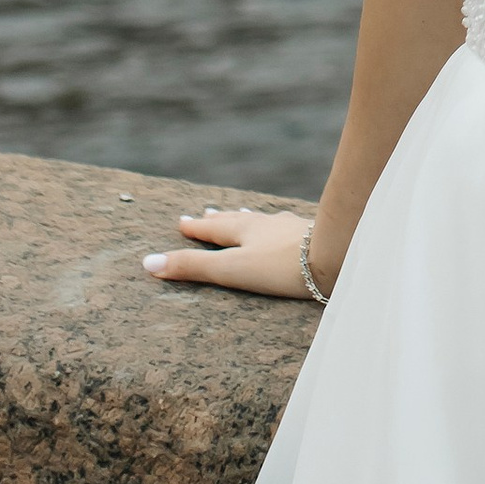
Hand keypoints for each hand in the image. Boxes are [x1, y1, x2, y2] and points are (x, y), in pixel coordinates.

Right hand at [143, 208, 322, 298]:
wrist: (337, 256)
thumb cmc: (282, 266)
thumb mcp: (231, 269)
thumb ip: (193, 268)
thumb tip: (147, 263)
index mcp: (245, 231)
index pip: (214, 229)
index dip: (197, 228)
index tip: (183, 221)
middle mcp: (268, 224)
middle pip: (239, 220)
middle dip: (221, 220)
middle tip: (207, 214)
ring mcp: (293, 228)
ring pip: (266, 222)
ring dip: (251, 221)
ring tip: (244, 216)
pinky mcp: (316, 236)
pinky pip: (290, 228)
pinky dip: (279, 227)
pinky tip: (290, 228)